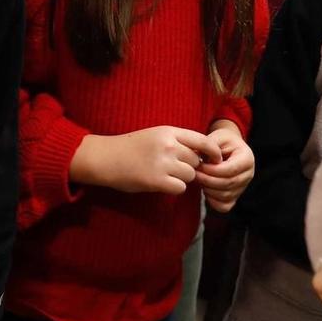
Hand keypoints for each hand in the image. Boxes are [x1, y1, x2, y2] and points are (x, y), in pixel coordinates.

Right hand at [70, 125, 208, 194]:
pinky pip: (180, 188)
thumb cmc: (130, 147)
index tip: (216, 159)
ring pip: (190, 175)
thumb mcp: (155, 135)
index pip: (203, 141)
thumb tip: (200, 155)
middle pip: (196, 160)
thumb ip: (176, 141)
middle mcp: (168, 145)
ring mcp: (163, 163)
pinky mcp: (157, 180)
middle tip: (176, 169)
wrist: (106, 158)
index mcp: (169, 132)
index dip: (213, 152)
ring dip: (182, 179)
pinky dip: (174, 188)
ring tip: (166, 176)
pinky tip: (162, 184)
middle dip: (191, 167)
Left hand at [196, 119, 255, 212]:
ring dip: (208, 189)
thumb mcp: (215, 138)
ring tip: (198, 179)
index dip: (211, 170)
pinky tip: (205, 189)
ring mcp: (243, 187)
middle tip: (194, 173)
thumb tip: (199, 162)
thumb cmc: (220, 141)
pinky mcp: (235, 197)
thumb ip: (208, 148)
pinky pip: (224, 206)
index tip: (198, 165)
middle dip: (207, 180)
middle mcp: (249, 174)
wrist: (227, 147)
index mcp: (247, 158)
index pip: (229, 170)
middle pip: (227, 184)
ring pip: (225, 196)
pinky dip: (212, 201)